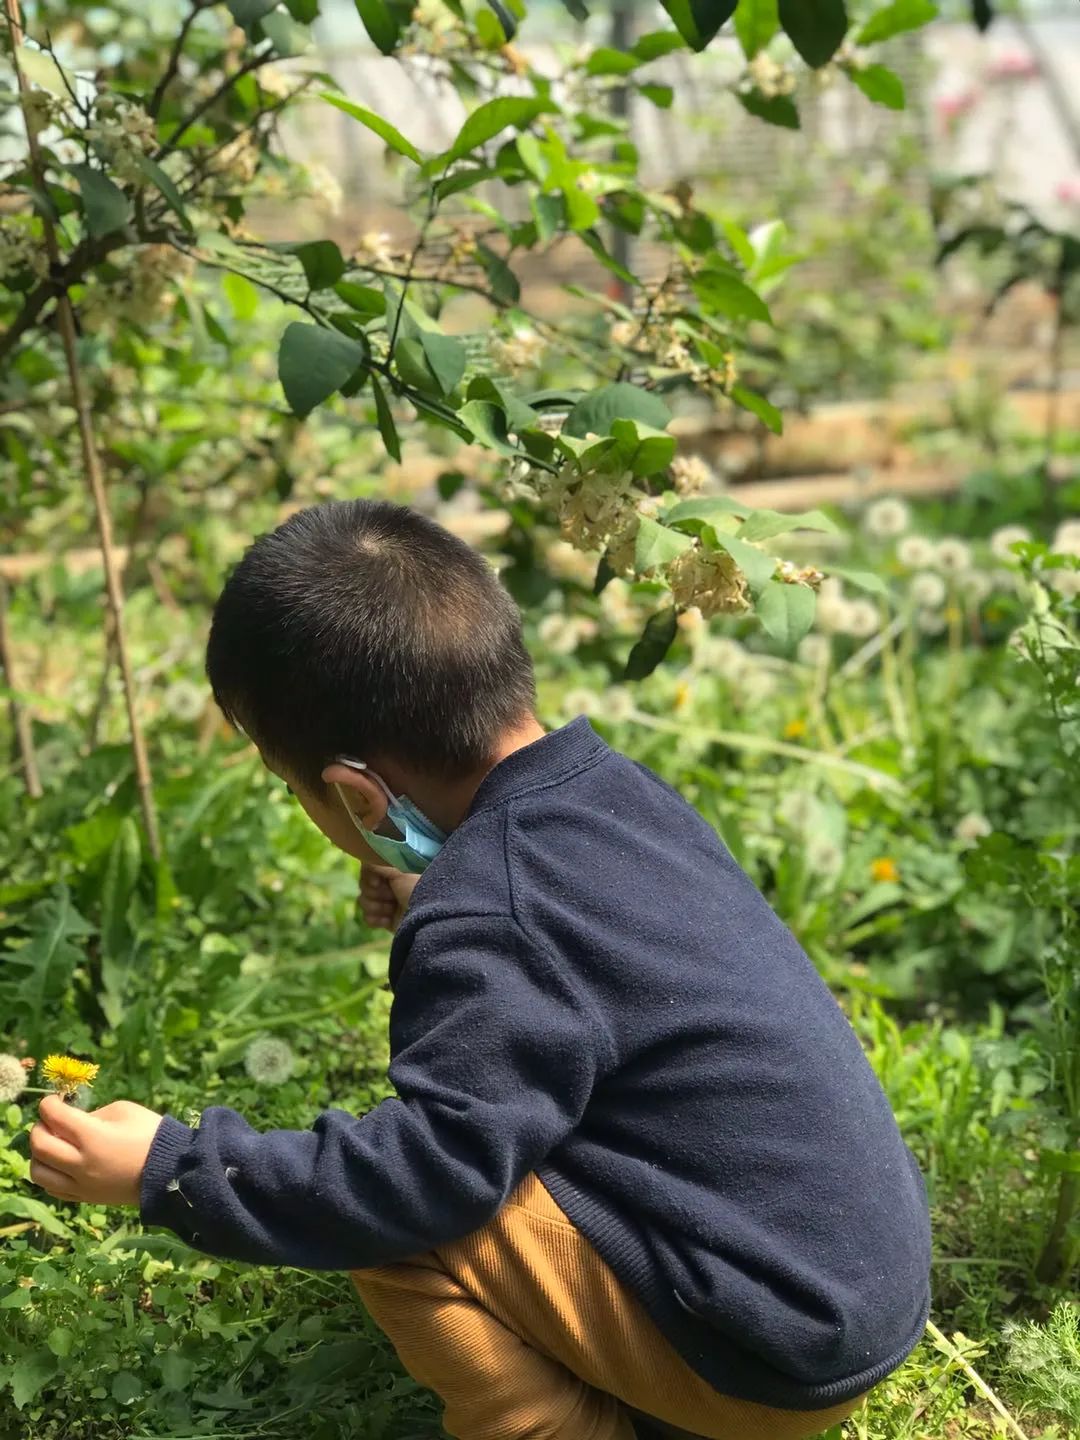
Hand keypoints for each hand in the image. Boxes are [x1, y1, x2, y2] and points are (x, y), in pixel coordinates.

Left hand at [30, 1094, 163, 1206]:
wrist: (169, 1170)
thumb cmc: (150, 1133)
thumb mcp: (124, 1111)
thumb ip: (92, 1114)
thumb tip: (70, 1121)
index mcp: (92, 1136)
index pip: (53, 1116)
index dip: (48, 1104)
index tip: (53, 1101)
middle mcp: (80, 1163)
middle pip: (39, 1145)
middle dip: (39, 1127)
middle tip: (50, 1121)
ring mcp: (80, 1184)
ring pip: (38, 1172)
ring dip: (39, 1155)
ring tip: (52, 1145)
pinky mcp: (85, 1198)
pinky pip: (52, 1189)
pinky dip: (49, 1174)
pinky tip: (60, 1164)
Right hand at [358, 863, 418, 932]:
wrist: (430, 919)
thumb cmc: (417, 889)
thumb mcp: (399, 870)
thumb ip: (378, 862)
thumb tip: (365, 859)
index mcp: (396, 868)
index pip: (369, 867)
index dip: (368, 876)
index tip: (376, 882)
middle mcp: (392, 883)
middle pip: (363, 885)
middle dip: (375, 893)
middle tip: (391, 896)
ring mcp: (389, 901)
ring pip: (363, 901)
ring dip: (376, 906)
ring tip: (391, 909)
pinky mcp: (387, 919)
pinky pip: (367, 917)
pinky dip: (376, 919)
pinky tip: (388, 920)